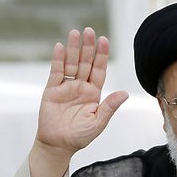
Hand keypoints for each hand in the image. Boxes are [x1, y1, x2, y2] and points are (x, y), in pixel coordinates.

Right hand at [35, 28, 128, 159]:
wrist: (58, 145)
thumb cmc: (79, 136)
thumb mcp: (98, 123)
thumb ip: (109, 107)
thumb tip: (124, 93)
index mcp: (93, 93)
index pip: (99, 70)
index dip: (102, 56)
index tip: (104, 41)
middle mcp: (81, 87)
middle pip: (85, 63)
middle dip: (88, 47)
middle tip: (90, 31)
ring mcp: (66, 87)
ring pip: (71, 64)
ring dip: (73, 49)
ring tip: (75, 33)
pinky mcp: (52, 90)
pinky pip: (56, 73)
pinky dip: (58, 60)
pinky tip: (61, 48)